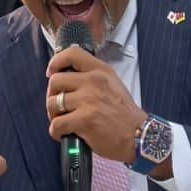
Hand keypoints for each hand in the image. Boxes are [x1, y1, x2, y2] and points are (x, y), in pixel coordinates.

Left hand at [46, 45, 146, 163]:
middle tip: (58, 106)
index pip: (72, 54)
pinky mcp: (84, 120)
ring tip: (62, 122)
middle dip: (52, 95)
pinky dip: (56, 132)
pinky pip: (56, 124)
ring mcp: (88, 100)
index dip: (56, 62)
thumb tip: (68, 79)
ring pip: (52, 103)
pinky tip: (64, 134)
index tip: (51, 72)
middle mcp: (93, 82)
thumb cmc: (125, 115)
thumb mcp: (114, 85)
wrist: (139, 136)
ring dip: (53, 115)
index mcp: (101, 71)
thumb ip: (93, 78)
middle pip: (55, 81)